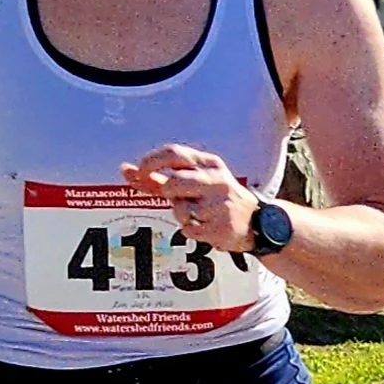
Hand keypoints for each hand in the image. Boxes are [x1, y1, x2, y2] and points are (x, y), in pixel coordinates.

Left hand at [121, 143, 257, 253]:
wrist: (258, 224)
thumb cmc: (217, 199)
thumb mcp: (195, 181)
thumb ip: (159, 177)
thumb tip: (125, 169)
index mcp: (208, 163)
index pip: (173, 153)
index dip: (150, 162)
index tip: (137, 172)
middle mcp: (216, 179)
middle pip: (172, 182)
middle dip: (166, 192)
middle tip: (172, 198)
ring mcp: (219, 203)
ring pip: (180, 209)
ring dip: (181, 214)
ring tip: (196, 214)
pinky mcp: (220, 226)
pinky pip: (188, 230)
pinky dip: (191, 230)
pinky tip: (207, 226)